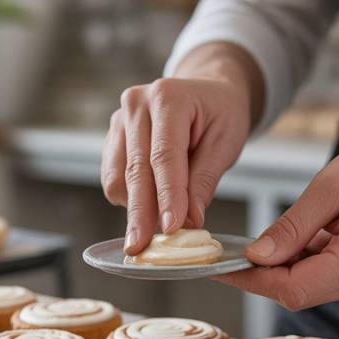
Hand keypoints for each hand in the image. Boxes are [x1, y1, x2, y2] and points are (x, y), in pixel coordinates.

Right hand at [101, 43, 262, 253]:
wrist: (206, 92)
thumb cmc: (220, 114)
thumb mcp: (226, 142)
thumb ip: (204, 181)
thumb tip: (188, 221)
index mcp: (169, 97)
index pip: (164, 156)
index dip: (167, 196)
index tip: (170, 228)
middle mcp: (136, 104)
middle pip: (135, 169)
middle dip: (140, 213)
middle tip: (142, 246)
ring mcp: (119, 120)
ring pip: (118, 178)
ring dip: (134, 209)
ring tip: (155, 229)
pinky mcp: (112, 138)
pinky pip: (113, 178)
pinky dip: (129, 199)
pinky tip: (149, 206)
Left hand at [217, 113, 338, 309]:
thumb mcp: (330, 187)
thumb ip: (292, 226)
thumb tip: (257, 256)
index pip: (295, 287)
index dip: (254, 279)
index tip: (222, 266)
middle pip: (299, 293)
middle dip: (264, 274)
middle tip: (234, 252)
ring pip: (308, 290)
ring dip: (283, 269)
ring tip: (276, 238)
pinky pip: (323, 282)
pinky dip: (303, 266)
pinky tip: (300, 242)